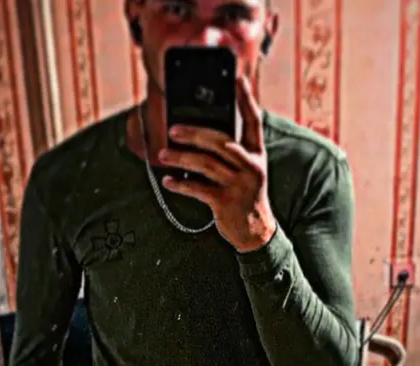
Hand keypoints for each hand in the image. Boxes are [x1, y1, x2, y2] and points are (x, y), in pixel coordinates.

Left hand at [159, 76, 276, 251]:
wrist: (255, 232)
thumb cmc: (244, 196)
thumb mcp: (245, 171)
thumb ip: (230, 153)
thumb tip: (197, 134)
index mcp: (256, 154)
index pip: (253, 121)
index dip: (246, 99)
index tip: (237, 77)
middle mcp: (251, 167)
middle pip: (220, 141)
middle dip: (194, 133)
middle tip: (172, 129)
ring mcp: (239, 185)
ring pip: (206, 164)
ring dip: (181, 158)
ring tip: (163, 154)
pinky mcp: (226, 203)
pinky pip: (198, 189)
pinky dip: (181, 184)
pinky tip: (168, 181)